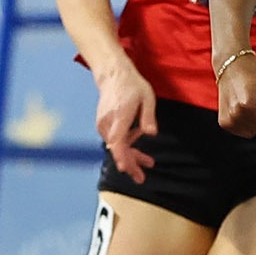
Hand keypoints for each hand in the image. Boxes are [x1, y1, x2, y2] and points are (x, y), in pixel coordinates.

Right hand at [95, 65, 157, 183]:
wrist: (113, 75)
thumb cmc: (132, 85)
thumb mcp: (147, 98)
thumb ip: (148, 117)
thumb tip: (152, 134)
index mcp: (120, 116)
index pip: (117, 142)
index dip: (122, 157)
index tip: (127, 169)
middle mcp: (108, 123)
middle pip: (117, 149)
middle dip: (129, 165)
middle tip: (141, 178)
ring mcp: (103, 124)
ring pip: (116, 146)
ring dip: (131, 155)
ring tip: (148, 162)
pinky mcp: (103, 124)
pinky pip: (114, 139)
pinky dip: (126, 144)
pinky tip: (137, 137)